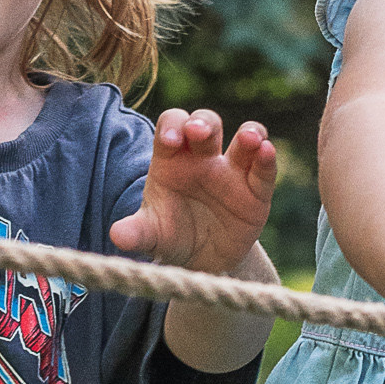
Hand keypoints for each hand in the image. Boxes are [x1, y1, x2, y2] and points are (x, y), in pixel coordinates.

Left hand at [110, 109, 278, 280]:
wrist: (201, 260)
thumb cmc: (170, 235)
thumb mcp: (151, 235)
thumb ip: (136, 232)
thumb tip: (117, 236)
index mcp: (171, 159)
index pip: (170, 127)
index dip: (171, 127)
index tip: (170, 141)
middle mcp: (202, 158)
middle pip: (205, 123)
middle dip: (202, 122)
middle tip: (197, 132)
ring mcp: (232, 170)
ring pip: (243, 137)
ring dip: (249, 132)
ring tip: (251, 139)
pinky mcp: (256, 190)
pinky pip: (264, 169)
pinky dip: (267, 159)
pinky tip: (267, 152)